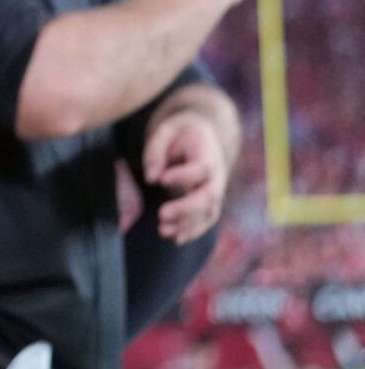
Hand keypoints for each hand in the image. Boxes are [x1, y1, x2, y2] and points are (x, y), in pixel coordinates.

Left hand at [144, 109, 229, 243]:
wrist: (203, 135)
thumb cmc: (181, 132)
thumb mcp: (166, 130)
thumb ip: (155, 150)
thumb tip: (152, 178)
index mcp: (208, 154)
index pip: (201, 169)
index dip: (183, 176)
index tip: (160, 179)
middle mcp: (217, 176)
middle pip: (209, 196)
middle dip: (186, 208)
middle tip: (162, 214)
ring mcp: (215, 191)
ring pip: (208, 212)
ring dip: (188, 225)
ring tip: (163, 231)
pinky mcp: (209, 202)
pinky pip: (206, 219)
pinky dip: (193, 231)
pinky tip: (176, 238)